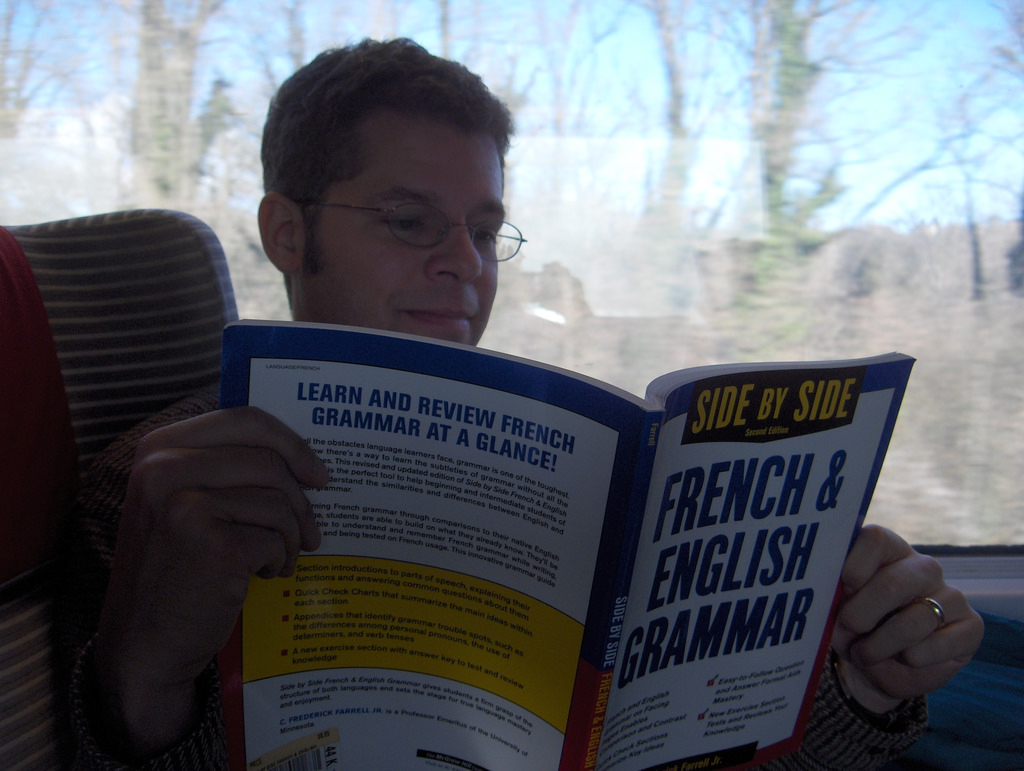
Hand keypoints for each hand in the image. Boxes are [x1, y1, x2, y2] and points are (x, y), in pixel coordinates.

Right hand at [93, 407, 327, 758]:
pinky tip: (263, 575)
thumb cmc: (173, 569)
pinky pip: (276, 538)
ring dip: (291, 536)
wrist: (142, 644)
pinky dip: (280, 560)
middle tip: (311, 529)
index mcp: (158, 449)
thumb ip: (224, 468)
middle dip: (301, 499)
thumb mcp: (180, 502)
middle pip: (269, 461)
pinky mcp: (214, 547)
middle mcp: (165, 470)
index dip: (291, 442)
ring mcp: (186, 507)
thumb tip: (301, 456)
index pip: (245, 419)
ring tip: (279, 558)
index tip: (316, 471)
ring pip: (278, 502)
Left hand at [830, 524, 983, 713]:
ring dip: (880, 645)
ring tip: (863, 655)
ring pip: (915, 619)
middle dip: (861, 614)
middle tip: (845, 629)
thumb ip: (834, 595)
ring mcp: (951, 595)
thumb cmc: (854, 629)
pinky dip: (913, 658)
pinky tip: (903, 659)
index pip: (876, 539)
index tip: (842, 585)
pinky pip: (941, 643)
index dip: (856, 562)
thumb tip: (828, 593)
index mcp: (888, 551)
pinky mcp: (971, 626)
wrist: (878, 668)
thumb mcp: (837, 610)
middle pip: (893, 582)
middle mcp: (922, 567)